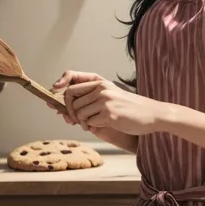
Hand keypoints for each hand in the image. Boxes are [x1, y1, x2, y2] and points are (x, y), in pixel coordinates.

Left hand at [50, 69, 164, 135]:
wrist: (151, 114)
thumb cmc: (129, 108)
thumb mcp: (110, 96)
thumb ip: (90, 99)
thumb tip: (62, 109)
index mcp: (100, 82)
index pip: (72, 78)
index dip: (60, 84)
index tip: (53, 92)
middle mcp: (101, 88)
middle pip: (71, 98)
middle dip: (69, 111)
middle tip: (73, 120)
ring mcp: (105, 100)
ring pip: (79, 112)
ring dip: (82, 122)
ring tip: (93, 123)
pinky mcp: (109, 114)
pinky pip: (90, 122)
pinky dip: (93, 126)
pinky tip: (103, 124)